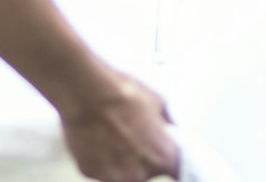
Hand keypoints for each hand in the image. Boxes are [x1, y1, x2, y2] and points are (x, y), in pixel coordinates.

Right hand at [60, 72, 178, 181]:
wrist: (88, 92)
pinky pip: (102, 169)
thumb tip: (170, 126)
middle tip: (134, 133)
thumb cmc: (123, 93)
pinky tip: (98, 135)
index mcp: (161, 157)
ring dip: (122, 159)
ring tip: (113, 132)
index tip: (166, 152)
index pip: (178, 170)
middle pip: (147, 171)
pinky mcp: (90, 173)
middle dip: (143, 156)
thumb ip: (167, 120)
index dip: (171, 159)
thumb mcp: (157, 99)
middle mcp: (139, 175)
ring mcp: (114, 178)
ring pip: (124, 172)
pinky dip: (101, 157)